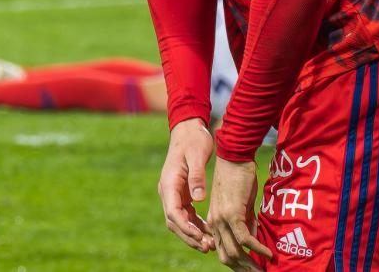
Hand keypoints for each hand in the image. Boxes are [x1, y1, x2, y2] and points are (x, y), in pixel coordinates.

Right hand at [158, 118, 214, 252]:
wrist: (189, 129)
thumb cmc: (194, 139)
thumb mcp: (197, 154)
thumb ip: (197, 176)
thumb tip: (199, 199)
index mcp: (169, 183)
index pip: (173, 212)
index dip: (186, 227)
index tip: (200, 237)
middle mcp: (168, 191)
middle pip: (175, 222)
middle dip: (190, 237)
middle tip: (208, 248)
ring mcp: (173, 193)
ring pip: (180, 221)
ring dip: (194, 234)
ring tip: (211, 245)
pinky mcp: (181, 194)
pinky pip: (187, 215)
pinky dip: (197, 224)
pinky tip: (210, 231)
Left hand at [207, 157, 272, 269]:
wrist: (234, 156)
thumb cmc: (238, 177)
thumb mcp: (242, 204)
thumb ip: (246, 223)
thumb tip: (254, 241)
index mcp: (214, 222)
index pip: (223, 251)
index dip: (238, 264)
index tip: (252, 269)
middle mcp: (215, 223)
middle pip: (227, 257)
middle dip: (244, 269)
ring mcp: (222, 220)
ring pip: (235, 252)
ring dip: (252, 264)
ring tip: (265, 270)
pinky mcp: (233, 214)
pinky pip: (245, 239)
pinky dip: (258, 249)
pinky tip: (269, 254)